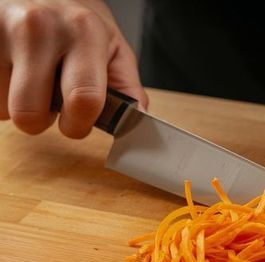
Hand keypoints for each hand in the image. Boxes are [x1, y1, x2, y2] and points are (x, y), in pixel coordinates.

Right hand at [0, 0, 146, 137]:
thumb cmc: (76, 19)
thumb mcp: (111, 44)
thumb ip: (125, 86)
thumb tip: (136, 121)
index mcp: (84, 33)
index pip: (84, 99)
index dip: (78, 125)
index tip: (76, 123)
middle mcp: (40, 28)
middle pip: (30, 113)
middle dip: (40, 121)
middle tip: (49, 103)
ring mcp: (1, 30)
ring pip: (3, 107)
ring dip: (15, 103)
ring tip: (29, 76)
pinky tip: (11, 66)